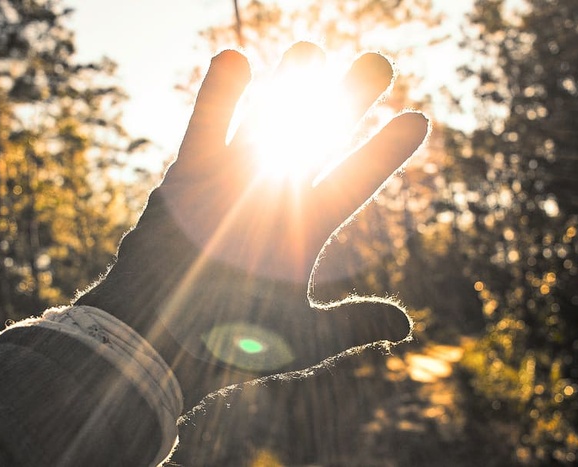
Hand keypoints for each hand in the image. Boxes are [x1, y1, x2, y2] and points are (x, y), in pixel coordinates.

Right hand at [77, 43, 428, 411]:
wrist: (160, 341)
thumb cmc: (231, 344)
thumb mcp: (303, 337)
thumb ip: (353, 323)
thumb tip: (406, 327)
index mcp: (305, 231)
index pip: (356, 181)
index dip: (385, 151)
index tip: (417, 119)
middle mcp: (274, 200)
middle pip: (320, 139)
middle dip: (347, 100)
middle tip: (377, 62)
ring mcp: (232, 184)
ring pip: (267, 123)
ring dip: (288, 86)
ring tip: (309, 47)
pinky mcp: (189, 177)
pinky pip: (207, 127)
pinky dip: (220, 95)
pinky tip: (236, 58)